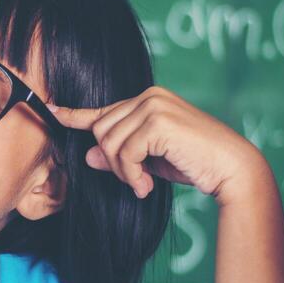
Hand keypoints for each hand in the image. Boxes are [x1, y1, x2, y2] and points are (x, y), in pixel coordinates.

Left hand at [50, 87, 268, 204]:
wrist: (232, 169)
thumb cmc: (196, 164)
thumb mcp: (151, 161)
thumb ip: (122, 154)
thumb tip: (89, 155)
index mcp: (148, 100)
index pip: (104, 109)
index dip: (75, 115)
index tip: (51, 110)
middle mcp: (149, 96)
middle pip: (101, 130)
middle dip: (113, 162)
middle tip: (135, 181)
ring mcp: (154, 106)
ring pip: (109, 143)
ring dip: (123, 172)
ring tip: (143, 184)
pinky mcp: (157, 122)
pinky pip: (124, 153)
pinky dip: (131, 175)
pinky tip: (147, 186)